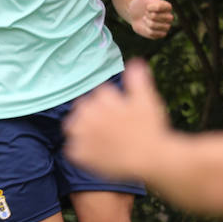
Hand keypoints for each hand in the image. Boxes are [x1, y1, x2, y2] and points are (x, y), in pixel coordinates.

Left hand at [64, 60, 169, 179]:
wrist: (150, 160)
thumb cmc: (151, 128)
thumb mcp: (147, 99)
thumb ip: (138, 79)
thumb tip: (135, 61)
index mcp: (102, 98)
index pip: (99, 94)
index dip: (110, 103)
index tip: (120, 113)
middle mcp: (88, 114)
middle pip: (82, 108)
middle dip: (93, 114)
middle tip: (109, 127)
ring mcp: (82, 135)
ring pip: (72, 127)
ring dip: (81, 130)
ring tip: (99, 139)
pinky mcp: (80, 154)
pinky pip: (71, 149)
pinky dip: (80, 151)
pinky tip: (95, 154)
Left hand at [125, 0, 173, 38]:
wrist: (135, 15)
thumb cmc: (140, 3)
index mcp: (167, 6)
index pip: (161, 7)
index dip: (151, 8)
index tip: (147, 6)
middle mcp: (169, 17)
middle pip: (156, 18)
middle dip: (147, 16)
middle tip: (146, 14)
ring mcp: (166, 26)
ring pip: (154, 26)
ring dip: (146, 23)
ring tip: (146, 20)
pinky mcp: (161, 35)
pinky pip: (154, 34)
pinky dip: (147, 31)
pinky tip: (147, 27)